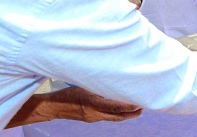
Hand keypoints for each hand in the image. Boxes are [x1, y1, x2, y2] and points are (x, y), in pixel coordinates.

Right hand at [7, 86, 142, 127]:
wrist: (53, 107)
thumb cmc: (66, 93)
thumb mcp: (82, 85)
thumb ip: (96, 83)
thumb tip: (111, 76)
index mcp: (92, 104)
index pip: (113, 107)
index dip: (127, 107)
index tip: (138, 104)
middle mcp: (95, 114)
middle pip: (117, 116)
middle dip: (131, 113)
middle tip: (143, 107)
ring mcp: (93, 118)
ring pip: (114, 118)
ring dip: (126, 114)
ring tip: (137, 109)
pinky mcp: (92, 118)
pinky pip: (108, 117)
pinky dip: (117, 114)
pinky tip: (122, 110)